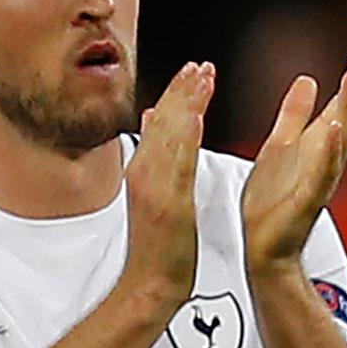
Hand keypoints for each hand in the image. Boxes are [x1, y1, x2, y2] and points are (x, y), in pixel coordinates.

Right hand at [120, 60, 212, 311]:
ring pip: (170, 135)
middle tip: (199, 64)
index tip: (192, 71)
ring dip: (185, 103)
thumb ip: (152, 157)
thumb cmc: (158, 245)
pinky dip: (185, 136)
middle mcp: (144, 174)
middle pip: (163, 123)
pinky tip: (196, 114)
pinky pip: (177, 163)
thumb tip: (148, 121)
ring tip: (202, 75)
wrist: (149, 282)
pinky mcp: (167, 201)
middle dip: (181, 91)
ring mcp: (153, 187)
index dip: (175, 95)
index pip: (159, 124)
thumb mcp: (152, 195)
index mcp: (143, 171)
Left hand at [241, 43, 346, 274]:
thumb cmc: (272, 201)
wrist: (264, 248)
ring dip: (346, 111)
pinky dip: (328, 152)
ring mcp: (319, 181)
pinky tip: (330, 130)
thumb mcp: (279, 147)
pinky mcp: (306, 202)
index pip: (341, 107)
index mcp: (317, 146)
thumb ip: (295, 116)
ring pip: (339, 142)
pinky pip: (321, 175)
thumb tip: (309, 78)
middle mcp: (325, 161)